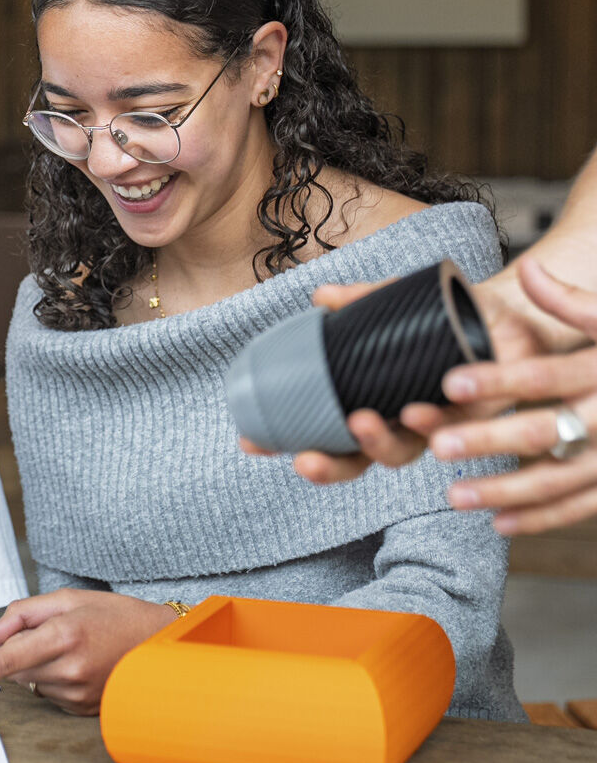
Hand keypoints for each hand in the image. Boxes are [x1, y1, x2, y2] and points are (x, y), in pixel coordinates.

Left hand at [0, 590, 173, 715]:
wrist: (159, 643)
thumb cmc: (113, 615)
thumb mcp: (68, 598)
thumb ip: (23, 614)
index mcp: (63, 635)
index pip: (2, 661)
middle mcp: (69, 669)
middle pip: (13, 668)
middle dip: (20, 651)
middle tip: (54, 633)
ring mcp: (77, 694)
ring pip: (30, 683)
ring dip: (39, 665)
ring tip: (76, 649)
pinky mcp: (82, 709)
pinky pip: (49, 695)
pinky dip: (54, 679)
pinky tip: (82, 666)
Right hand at [270, 260, 583, 484]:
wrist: (511, 311)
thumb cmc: (446, 319)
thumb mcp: (397, 304)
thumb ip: (362, 301)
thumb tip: (321, 296)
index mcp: (376, 407)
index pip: (329, 440)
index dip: (290, 444)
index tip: (252, 443)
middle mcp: (405, 425)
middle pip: (361, 461)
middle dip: (331, 467)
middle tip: (306, 458)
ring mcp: (440, 424)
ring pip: (405, 452)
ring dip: (379, 443)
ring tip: (365, 422)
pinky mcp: (481, 412)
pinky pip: (455, 427)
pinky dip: (433, 421)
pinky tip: (419, 409)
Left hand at [426, 258, 596, 532]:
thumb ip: (569, 301)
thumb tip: (527, 268)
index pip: (543, 376)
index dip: (497, 381)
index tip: (450, 384)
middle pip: (544, 431)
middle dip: (489, 440)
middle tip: (440, 445)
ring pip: (557, 478)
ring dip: (505, 491)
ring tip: (454, 495)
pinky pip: (580, 506)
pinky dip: (541, 517)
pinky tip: (499, 523)